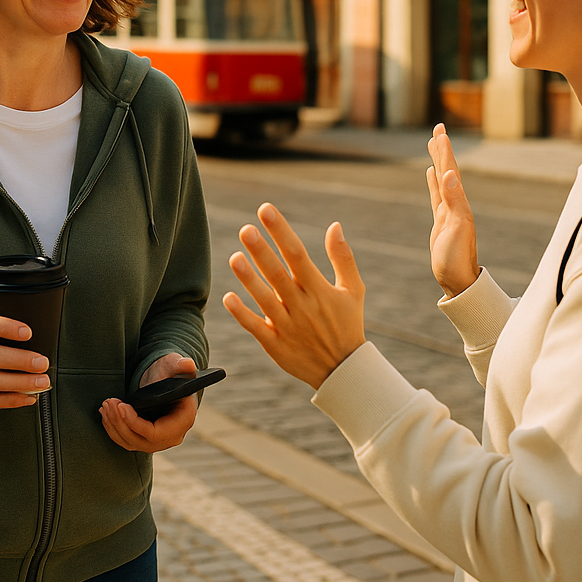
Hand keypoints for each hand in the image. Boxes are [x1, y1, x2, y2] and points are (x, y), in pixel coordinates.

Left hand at [99, 353, 198, 451]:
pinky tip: (106, 415)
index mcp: (184, 419)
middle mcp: (173, 435)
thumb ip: (181, 365)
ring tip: (105, 406)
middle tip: (108, 403)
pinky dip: (114, 430)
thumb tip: (188, 364)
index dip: (136, 424)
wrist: (166, 379)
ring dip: (114, 426)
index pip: (156, 433)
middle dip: (121, 423)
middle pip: (142, 440)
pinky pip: (128, 441)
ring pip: (132, 442)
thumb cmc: (171, 372)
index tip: (121, 407)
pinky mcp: (147, 440)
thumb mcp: (175, 365)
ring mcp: (160, 441)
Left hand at [222, 203, 364, 389]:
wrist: (344, 371)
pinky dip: (242, 313)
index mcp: (320, 290)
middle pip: (278, 274)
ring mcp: (288, 327)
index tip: (265, 210)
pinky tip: (228, 297)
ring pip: (265, 299)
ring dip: (249, 279)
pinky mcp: (276, 346)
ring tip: (235, 257)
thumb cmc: (347, 324)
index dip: (281, 231)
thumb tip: (335, 225)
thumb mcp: (353, 290)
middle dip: (261, 251)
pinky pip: (256, 328)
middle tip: (245, 229)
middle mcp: (303, 307)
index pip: (298, 255)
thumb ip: (343, 257)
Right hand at [426, 123, 478, 297]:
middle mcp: (455, 202)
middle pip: (446, 169)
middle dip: (442, 148)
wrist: (457, 279)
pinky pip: (436, 193)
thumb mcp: (456, 228)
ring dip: (438, 160)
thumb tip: (450, 174)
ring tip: (434, 143)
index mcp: (459, 202)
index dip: (444, 150)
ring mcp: (448, 210)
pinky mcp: (440, 219)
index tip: (440, 131)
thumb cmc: (456, 257)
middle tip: (438, 127)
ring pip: (441, 178)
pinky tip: (431, 173)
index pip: (450, 170)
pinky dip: (433, 180)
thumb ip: (454, 201)